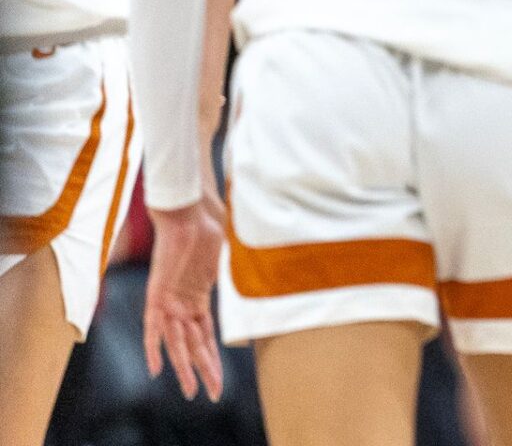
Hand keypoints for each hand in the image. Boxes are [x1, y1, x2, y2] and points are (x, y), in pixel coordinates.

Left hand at [144, 196, 225, 400]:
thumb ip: (236, 254)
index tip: (217, 375)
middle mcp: (182, 301)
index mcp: (197, 293)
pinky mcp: (158, 293)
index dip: (211, 355)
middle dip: (204, 371)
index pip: (205, 333)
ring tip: (193, 392)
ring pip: (177, 342)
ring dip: (185, 368)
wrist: (186, 208)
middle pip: (194, 344)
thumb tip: (267, 243)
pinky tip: (157, 370)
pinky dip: (155, 348)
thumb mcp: (226, 243)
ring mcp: (170, 298)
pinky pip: (154, 327)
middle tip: (211, 394)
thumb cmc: (206, 219)